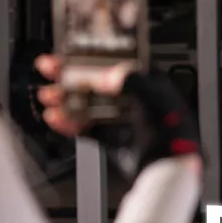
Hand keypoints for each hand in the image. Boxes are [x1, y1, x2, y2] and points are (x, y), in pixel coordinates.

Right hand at [34, 55, 202, 175]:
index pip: (114, 61)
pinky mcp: (113, 139)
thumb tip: (107, 76)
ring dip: (66, 100)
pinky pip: (88, 128)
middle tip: (49, 70)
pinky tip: (57, 119)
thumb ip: (128, 81)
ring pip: (88, 105)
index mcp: (147, 81)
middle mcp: (133, 97)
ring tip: (48, 98)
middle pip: (96, 82)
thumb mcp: (151, 97)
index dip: (91, 56)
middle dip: (70, 77)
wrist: (171, 170)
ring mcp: (122, 119)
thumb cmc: (173, 132)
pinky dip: (71, 124)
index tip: (69, 52)